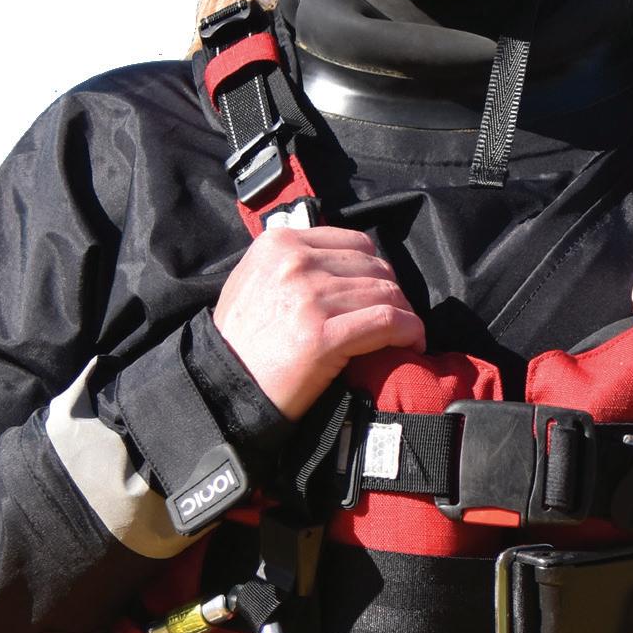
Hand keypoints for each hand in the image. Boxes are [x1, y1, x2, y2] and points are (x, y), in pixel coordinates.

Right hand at [213, 225, 425, 420]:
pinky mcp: (323, 335)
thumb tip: (344, 261)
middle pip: (376, 267)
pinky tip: (410, 346)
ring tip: (403, 337)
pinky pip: (387, 322)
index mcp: (279, 243)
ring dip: (404, 316)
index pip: (355, 243)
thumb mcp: (254, 281)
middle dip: (392, 295)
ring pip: (386, 293)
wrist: (222, 388)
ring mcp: (310, 297)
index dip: (376, 271)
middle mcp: (295, 262)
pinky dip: (409, 332)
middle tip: (395, 322)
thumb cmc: (241, 342)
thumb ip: (293, 262)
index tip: (378, 295)